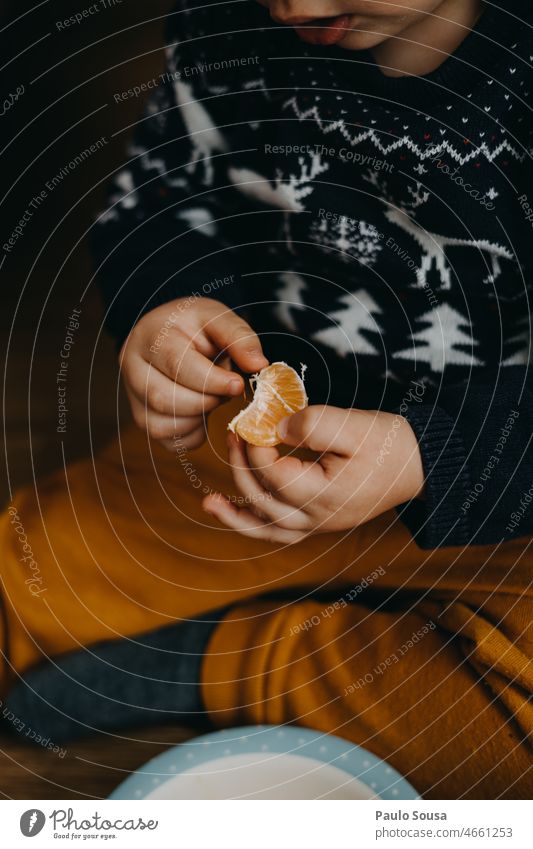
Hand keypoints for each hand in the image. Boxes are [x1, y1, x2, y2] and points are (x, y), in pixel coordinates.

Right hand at [120, 297, 267, 449]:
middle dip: (205, 402)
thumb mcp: (219, 318)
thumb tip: (258, 365)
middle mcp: (133, 368)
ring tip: (212, 398)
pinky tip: (203, 414)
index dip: (210, 380)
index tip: (237, 385)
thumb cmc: (196, 327)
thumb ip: (240, 338)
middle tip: (225, 392)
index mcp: (151, 337)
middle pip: (164, 399)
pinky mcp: (143, 418)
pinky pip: (168, 441)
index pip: (176, 365)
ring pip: (161, 425)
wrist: (171, 334)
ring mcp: (133, 397)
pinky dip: (193, 434)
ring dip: (198, 420)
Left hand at [203, 405, 424, 542]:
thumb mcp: (354, 425)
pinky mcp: (316, 522)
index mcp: (326, 495)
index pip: (274, 474)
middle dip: (242, 465)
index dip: (256, 445)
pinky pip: (277, 532)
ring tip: (208, 503)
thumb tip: (272, 426)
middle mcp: (318, 518)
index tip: (254, 416)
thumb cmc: (388, 443)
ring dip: (235, 515)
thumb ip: (312, 424)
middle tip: (235, 431)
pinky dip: (252, 526)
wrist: (417, 465)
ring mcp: (317, 525)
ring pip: (266, 528)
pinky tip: (231, 513)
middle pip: (263, 500)